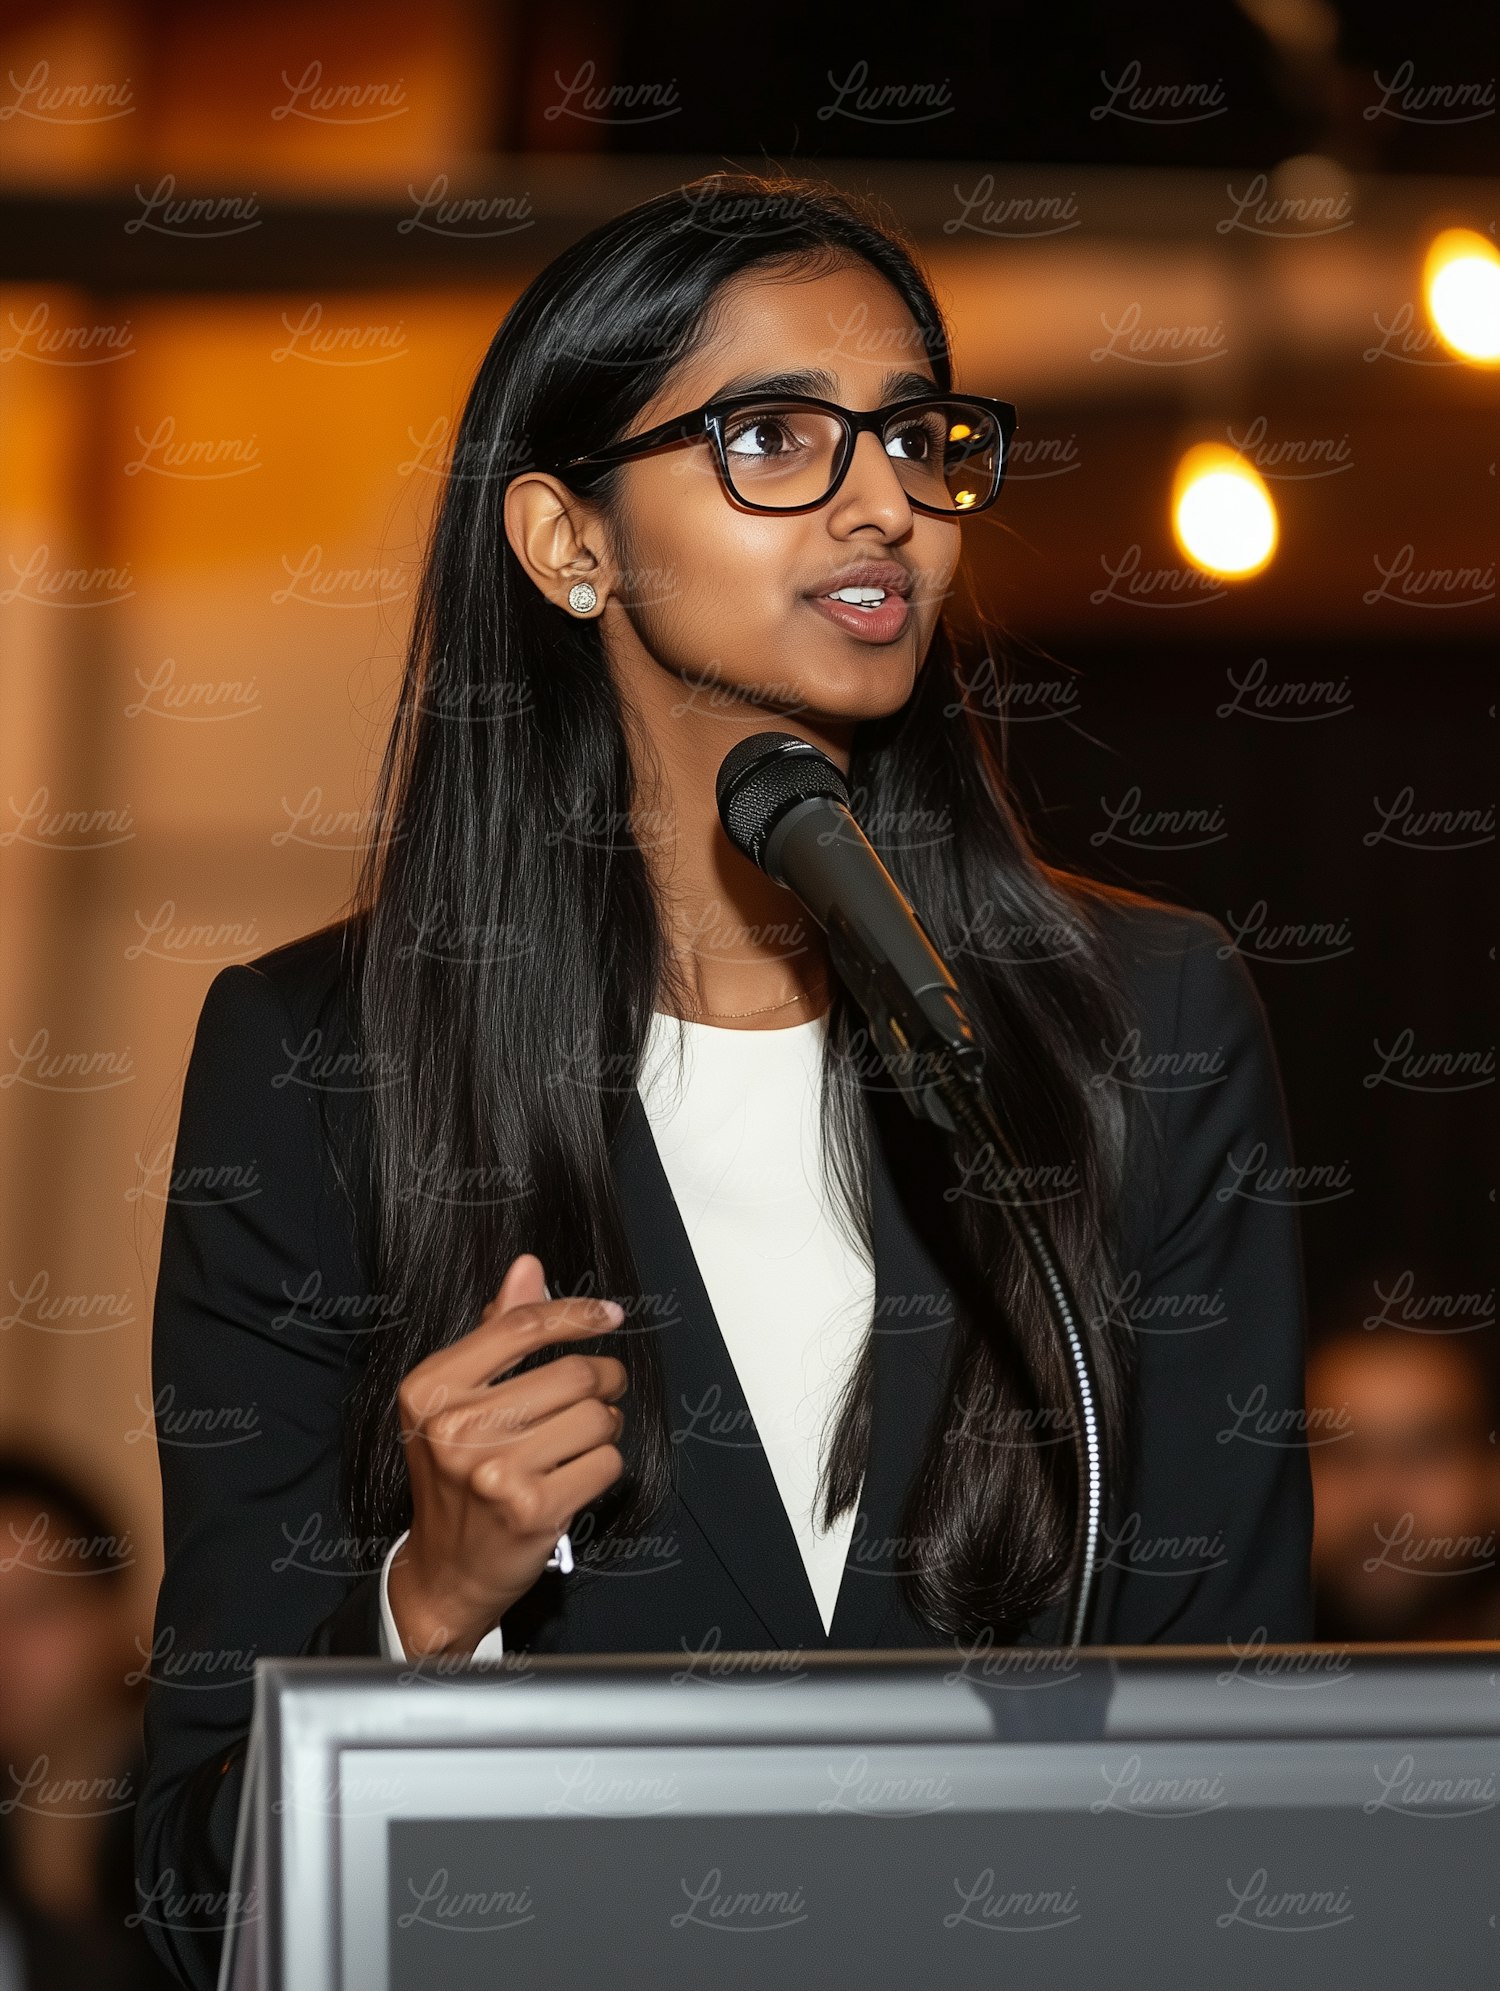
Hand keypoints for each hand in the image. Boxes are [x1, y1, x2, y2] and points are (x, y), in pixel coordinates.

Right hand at [386, 1252, 626, 1656]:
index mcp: (431, 1388)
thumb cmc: (456, 1476)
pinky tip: (578, 1473)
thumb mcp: (456, 1400)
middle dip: (603, 1379)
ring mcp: (493, 1471)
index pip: (521, 1327)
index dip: (575, 1313)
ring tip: (584, 1437)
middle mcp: (455, 1427)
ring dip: (606, 1423)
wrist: (445, 1570)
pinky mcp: (532, 1508)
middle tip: (602, 1391)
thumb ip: (495, 1333)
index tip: (609, 1315)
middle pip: (572, 1372)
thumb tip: (528, 1268)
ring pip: (597, 1416)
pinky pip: (606, 1462)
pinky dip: (604, 1464)